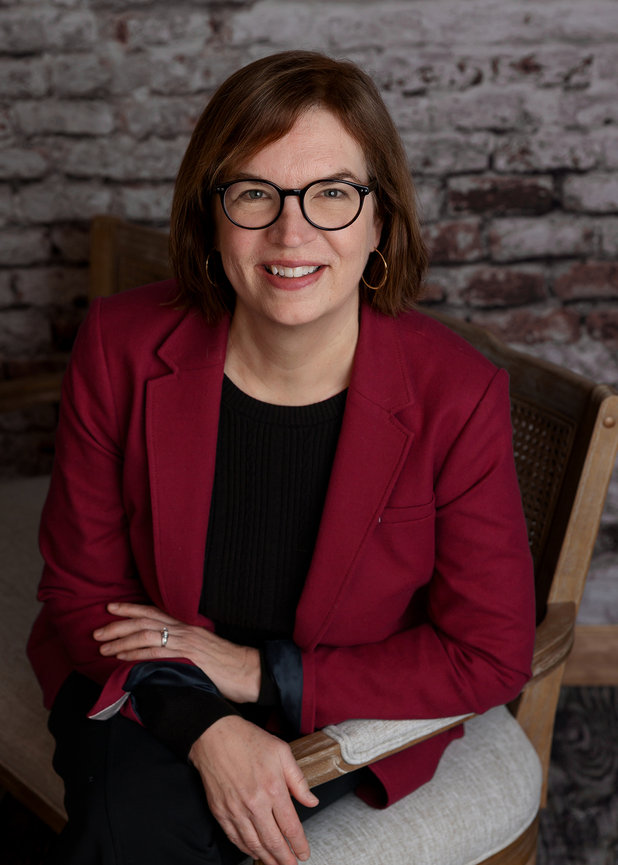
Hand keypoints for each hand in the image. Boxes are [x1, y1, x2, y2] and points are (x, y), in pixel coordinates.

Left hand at [93, 602, 260, 702]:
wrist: (249, 672)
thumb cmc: (229, 665)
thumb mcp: (204, 650)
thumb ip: (184, 648)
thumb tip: (165, 654)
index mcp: (187, 626)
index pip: (154, 611)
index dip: (131, 609)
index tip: (111, 608)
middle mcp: (184, 630)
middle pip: (145, 620)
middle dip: (118, 624)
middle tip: (97, 630)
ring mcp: (185, 642)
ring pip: (146, 634)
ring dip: (121, 640)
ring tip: (102, 646)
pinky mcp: (187, 657)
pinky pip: (156, 652)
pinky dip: (136, 653)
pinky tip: (122, 658)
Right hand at [190, 715, 317, 864]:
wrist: (214, 736)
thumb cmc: (248, 740)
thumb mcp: (282, 752)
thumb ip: (298, 780)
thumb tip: (311, 801)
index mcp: (273, 788)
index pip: (290, 827)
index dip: (299, 844)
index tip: (304, 853)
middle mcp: (255, 804)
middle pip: (274, 842)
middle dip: (285, 859)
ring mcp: (235, 810)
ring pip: (254, 845)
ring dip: (267, 859)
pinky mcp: (220, 812)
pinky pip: (235, 838)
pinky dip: (247, 849)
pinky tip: (254, 852)